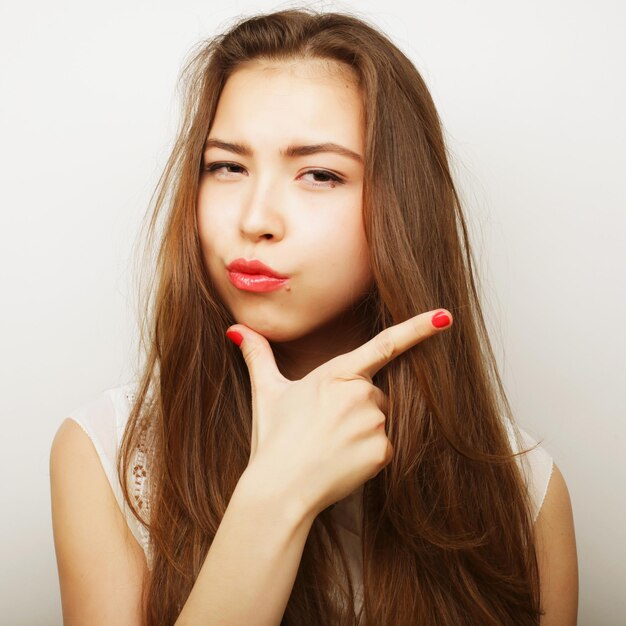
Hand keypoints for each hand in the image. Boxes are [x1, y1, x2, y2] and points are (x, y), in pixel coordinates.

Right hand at [227, 309, 452, 517]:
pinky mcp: (382, 452)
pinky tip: (342, 462)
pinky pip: (384, 447)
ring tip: (330, 446)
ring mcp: (374, 424)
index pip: (385, 345)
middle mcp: (361, 394)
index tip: (445, 316)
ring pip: (380, 420)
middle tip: (325, 427)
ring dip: (363, 429)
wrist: (279, 489)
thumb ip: (258, 356)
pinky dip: (368, 454)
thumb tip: (236, 329)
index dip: (418, 328)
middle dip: (357, 405)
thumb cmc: (272, 438)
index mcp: (337, 374)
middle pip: (375, 392)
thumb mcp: (266, 392)